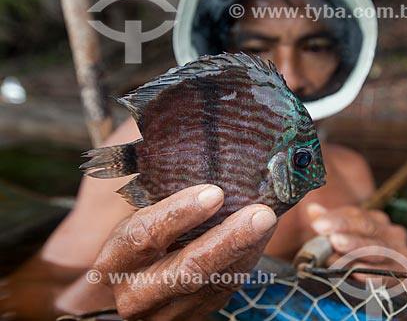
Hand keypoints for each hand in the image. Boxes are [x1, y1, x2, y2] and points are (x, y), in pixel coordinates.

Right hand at [89, 184, 276, 319]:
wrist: (135, 286)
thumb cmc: (138, 236)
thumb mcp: (135, 213)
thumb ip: (153, 186)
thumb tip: (177, 125)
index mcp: (115, 259)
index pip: (142, 236)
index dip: (178, 214)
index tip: (214, 192)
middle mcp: (136, 291)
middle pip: (184, 270)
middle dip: (227, 241)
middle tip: (260, 213)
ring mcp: (165, 310)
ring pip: (212, 284)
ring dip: (246, 251)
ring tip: (269, 219)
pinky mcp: (192, 316)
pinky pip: (224, 292)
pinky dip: (246, 263)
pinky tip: (260, 237)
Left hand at [307, 203, 406, 279]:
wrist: (378, 274)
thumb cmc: (352, 250)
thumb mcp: (340, 233)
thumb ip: (327, 221)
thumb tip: (312, 209)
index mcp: (376, 219)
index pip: (357, 215)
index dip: (337, 220)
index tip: (318, 225)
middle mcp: (391, 233)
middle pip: (369, 231)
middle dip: (349, 236)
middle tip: (332, 240)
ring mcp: (399, 254)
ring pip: (377, 251)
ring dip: (356, 254)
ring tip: (337, 257)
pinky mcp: (401, 277)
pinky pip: (387, 276)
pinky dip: (372, 275)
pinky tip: (357, 274)